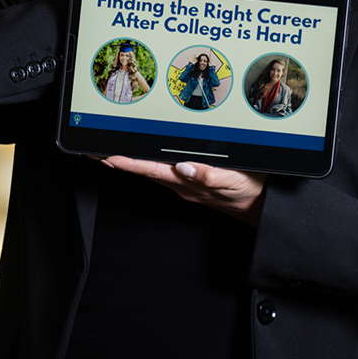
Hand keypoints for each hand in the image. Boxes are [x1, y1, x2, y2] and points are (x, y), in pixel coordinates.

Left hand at [101, 156, 266, 225]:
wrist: (263, 207)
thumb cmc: (250, 192)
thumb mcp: (234, 180)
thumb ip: (208, 175)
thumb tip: (184, 167)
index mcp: (187, 181)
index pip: (150, 169)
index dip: (126, 162)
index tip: (105, 157)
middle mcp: (182, 184)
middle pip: (143, 169)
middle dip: (119, 160)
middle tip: (94, 151)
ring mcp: (186, 183)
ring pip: (152, 170)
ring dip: (130, 162)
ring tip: (109, 153)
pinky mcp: (193, 181)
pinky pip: (165, 172)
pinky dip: (148, 164)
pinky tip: (142, 159)